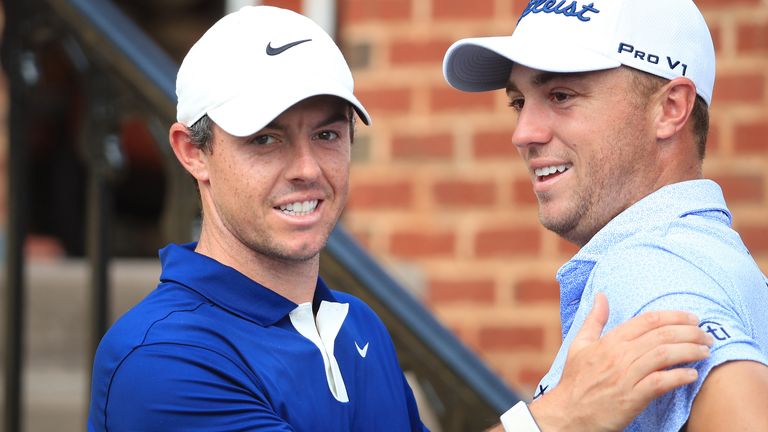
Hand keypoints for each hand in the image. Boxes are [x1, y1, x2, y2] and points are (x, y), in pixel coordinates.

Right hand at [529, 293, 712, 431]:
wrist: (568, 414)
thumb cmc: (575, 380)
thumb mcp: (579, 345)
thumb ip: (594, 320)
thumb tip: (601, 295)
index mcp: (609, 341)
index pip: (647, 321)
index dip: (673, 316)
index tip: (692, 317)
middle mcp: (619, 355)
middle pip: (661, 335)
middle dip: (689, 331)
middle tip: (706, 334)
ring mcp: (626, 376)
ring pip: (664, 356)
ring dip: (690, 351)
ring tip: (705, 351)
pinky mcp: (632, 398)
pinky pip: (660, 383)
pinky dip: (679, 377)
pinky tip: (692, 374)